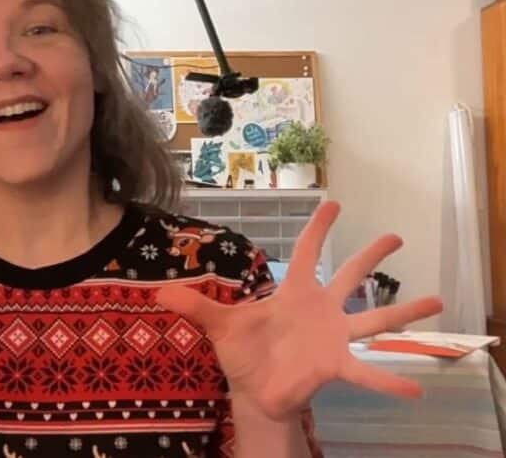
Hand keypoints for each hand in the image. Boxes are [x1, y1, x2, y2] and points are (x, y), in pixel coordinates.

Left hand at [155, 201, 442, 420]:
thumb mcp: (217, 325)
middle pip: (350, 275)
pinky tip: (418, 387)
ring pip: (374, 319)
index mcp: (294, 294)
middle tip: (397, 234)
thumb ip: (193, 305)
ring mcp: (333, 337)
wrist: (253, 390)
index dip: (318, 228)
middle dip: (372, 255)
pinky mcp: (335, 366)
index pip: (307, 252)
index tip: (334, 202)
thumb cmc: (242, 353)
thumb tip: (156, 290)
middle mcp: (321, 310)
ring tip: (437, 299)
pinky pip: (367, 372)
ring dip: (405, 310)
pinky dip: (390, 379)